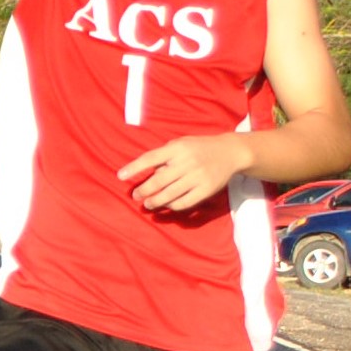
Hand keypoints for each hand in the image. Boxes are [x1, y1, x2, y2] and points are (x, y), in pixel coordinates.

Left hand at [117, 134, 247, 212]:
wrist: (230, 152)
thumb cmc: (199, 148)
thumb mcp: (181, 144)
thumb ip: (164, 155)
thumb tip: (144, 172)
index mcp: (178, 148)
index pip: (150, 158)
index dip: (134, 167)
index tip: (120, 176)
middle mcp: (187, 162)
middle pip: (158, 180)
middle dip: (143, 190)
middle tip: (135, 195)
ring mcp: (198, 176)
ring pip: (170, 194)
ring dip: (154, 201)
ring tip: (147, 204)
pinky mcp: (206, 189)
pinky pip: (184, 202)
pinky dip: (172, 206)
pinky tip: (166, 205)